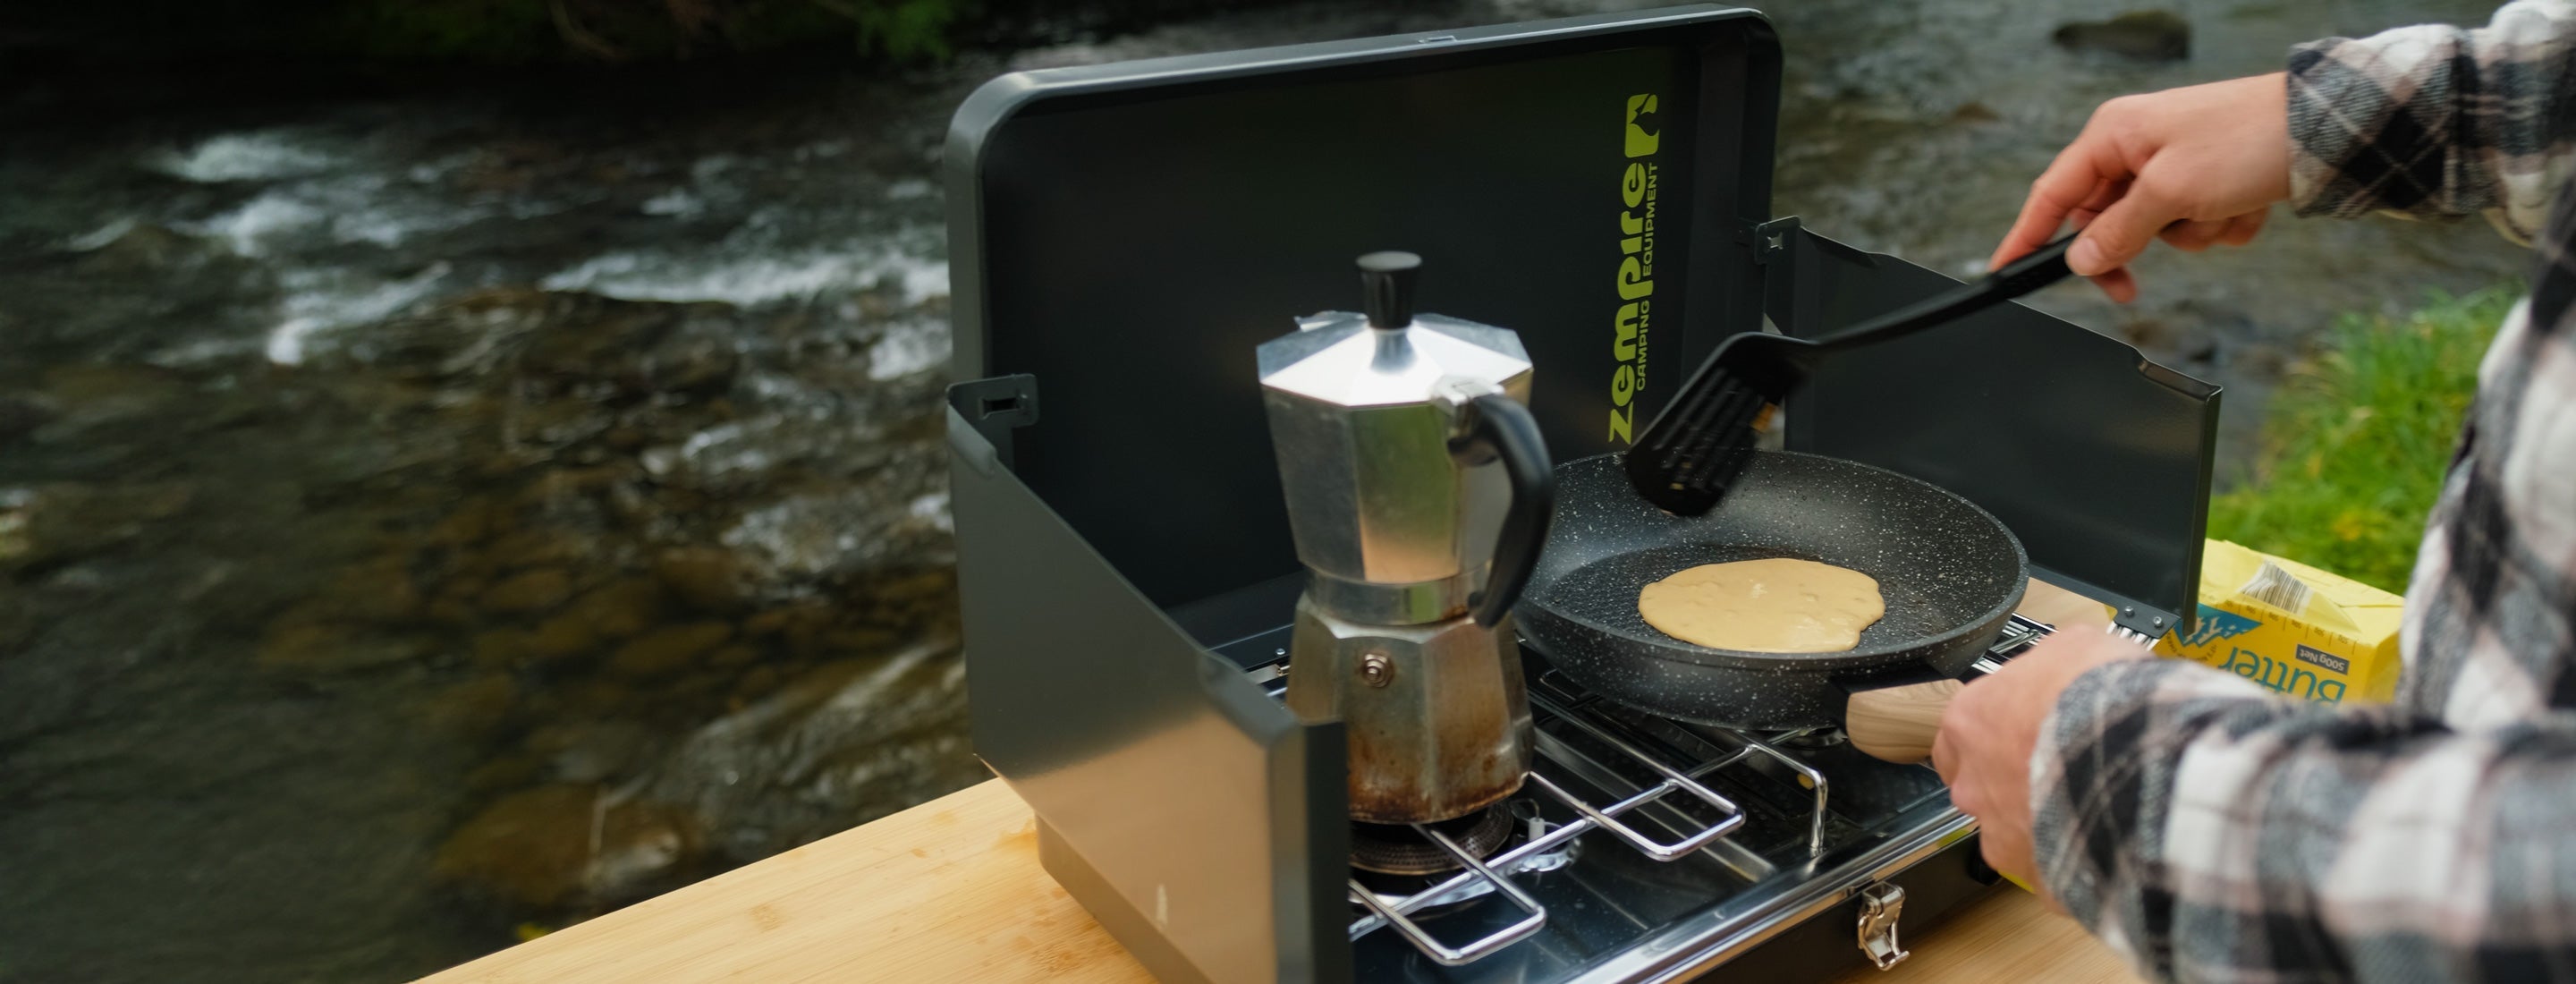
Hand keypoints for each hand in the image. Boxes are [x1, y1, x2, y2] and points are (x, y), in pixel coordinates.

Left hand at [1930, 628, 2150, 902]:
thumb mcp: (2075, 647)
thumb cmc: (2098, 700)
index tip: (2023, 732)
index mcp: (1969, 721)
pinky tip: (2104, 838)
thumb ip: (2052, 665)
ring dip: (2043, 820)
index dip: (1996, 733)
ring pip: (2010, 830)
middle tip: (2060, 770)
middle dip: (2015, 781)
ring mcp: (1997, 831)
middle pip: (1980, 784)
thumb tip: (2062, 664)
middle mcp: (1971, 780)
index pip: (1962, 731)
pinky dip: (2072, 857)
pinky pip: (2049, 866)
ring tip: (2090, 806)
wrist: (2131, 757)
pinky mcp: (2034, 871)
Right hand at [1991, 73, 2292, 302]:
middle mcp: (2138, 149)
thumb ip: (2118, 231)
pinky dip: (2219, 227)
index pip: (2052, 194)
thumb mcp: (2170, 191)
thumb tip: (2082, 260)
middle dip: (2134, 247)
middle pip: (2104, 222)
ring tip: (2222, 209)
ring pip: (2156, 231)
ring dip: (2191, 234)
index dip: (2025, 236)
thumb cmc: (2245, 139)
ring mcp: (2174, 167)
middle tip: (2131, 287)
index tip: (2004, 271)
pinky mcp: (2209, 183)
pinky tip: (2245, 204)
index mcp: (2114, 135)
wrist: (2322, 130)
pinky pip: (2195, 227)